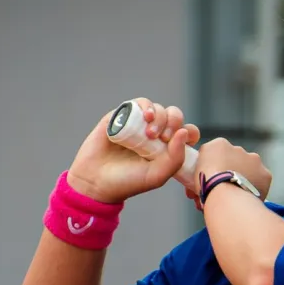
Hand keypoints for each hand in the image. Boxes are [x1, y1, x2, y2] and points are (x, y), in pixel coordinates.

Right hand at [66, 98, 200, 203]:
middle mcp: (156, 134)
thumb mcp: (157, 175)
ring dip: (160, 116)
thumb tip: (184, 132)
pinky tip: (146, 116)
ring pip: (159, 108)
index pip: (187, 132)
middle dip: (173, 122)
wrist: (95, 180)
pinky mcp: (122, 116)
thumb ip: (175, 158)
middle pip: (174, 116)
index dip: (188, 132)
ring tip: (150, 133)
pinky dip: (146, 106)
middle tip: (162, 138)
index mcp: (168, 148)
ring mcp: (139, 124)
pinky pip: (140, 103)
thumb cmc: (128, 181)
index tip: (176, 143)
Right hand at [194, 138, 271, 201]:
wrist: (227, 195)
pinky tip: (247, 197)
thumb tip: (211, 174)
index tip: (211, 181)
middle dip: (230, 172)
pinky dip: (256, 187)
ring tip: (236, 195)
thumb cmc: (206, 185)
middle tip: (224, 188)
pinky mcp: (265, 174)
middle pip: (234, 161)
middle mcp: (238, 148)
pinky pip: (260, 181)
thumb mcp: (194, 170)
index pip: (217, 154)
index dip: (214, 168)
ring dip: (244, 179)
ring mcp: (254, 160)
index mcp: (218, 144)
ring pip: (249, 170)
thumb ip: (204, 167)